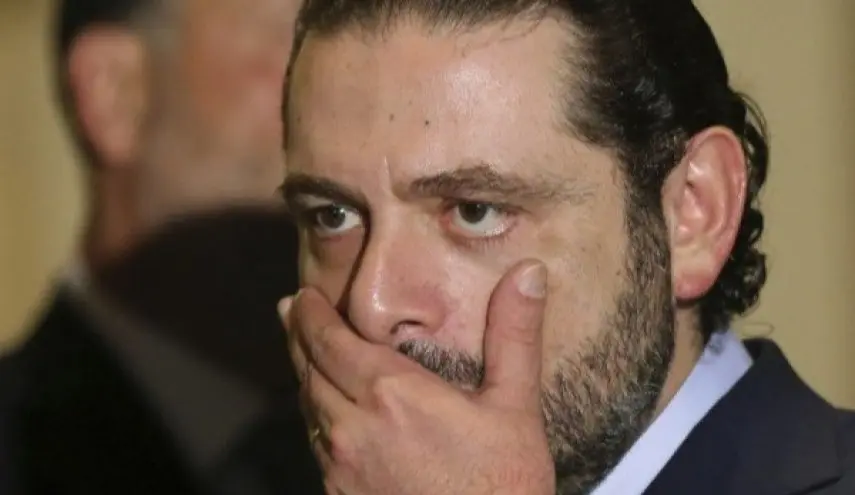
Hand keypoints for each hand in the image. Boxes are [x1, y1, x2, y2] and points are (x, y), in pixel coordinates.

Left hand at [280, 260, 554, 494]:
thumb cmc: (503, 485)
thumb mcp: (516, 406)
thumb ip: (514, 335)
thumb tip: (528, 272)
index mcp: (393, 393)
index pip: (331, 341)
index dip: (311, 315)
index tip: (302, 295)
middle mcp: (355, 427)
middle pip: (309, 369)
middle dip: (299, 335)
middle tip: (291, 310)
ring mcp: (342, 467)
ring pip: (308, 407)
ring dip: (302, 373)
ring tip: (304, 352)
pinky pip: (316, 444)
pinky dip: (314, 414)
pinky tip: (324, 411)